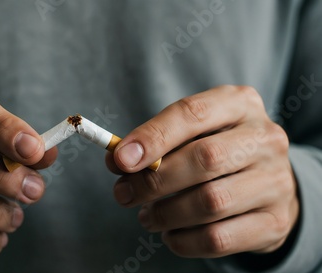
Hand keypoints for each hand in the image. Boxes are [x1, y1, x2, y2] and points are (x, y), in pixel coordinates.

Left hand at [107, 85, 298, 257]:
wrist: (267, 183)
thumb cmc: (216, 151)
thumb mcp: (190, 134)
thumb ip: (154, 142)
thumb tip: (116, 160)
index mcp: (239, 104)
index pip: (192, 114)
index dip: (152, 137)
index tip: (119, 160)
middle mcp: (265, 138)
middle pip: (204, 159)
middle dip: (153, 180)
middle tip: (123, 194)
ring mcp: (276, 180)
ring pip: (211, 202)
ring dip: (166, 213)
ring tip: (147, 217)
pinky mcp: (275, 221)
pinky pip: (219, 238)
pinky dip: (184, 241)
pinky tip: (170, 234)